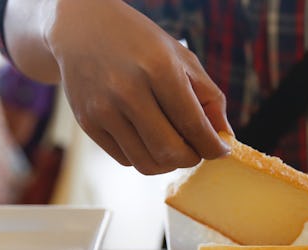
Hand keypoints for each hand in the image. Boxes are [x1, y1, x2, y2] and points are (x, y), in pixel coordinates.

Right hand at [44, 0, 230, 173]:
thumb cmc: (139, 43)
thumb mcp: (181, 57)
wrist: (82, 28)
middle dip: (192, 158)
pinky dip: (145, 156)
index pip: (193, 125)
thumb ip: (208, 97)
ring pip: (147, 163)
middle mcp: (127, 91)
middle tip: (197, 150)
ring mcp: (103, 109)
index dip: (213, 146)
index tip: (221, 150)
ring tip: (174, 145)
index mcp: (158, 69)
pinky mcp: (88, 123)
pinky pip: (126, 159)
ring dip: (169, 163)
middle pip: (170, 151)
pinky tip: (148, 137)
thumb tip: (225, 138)